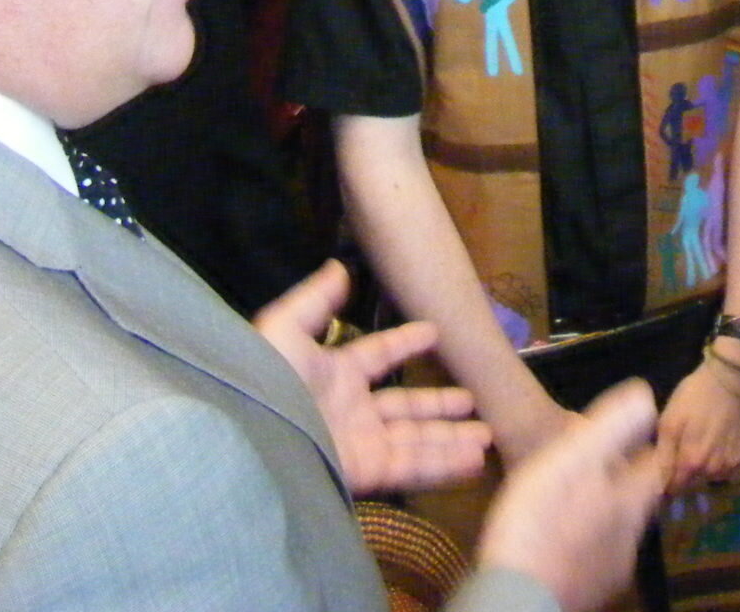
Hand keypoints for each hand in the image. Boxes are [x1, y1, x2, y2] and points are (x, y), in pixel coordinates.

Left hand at [252, 259, 492, 495]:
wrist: (252, 441)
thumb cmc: (268, 381)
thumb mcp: (285, 331)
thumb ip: (315, 300)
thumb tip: (339, 267)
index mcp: (334, 374)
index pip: (376, 356)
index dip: (404, 344)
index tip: (433, 332)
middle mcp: (351, 411)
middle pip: (405, 407)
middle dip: (438, 404)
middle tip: (472, 400)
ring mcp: (360, 444)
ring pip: (416, 440)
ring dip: (451, 438)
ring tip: (487, 435)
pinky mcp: (366, 473)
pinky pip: (414, 467)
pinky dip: (446, 464)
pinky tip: (474, 459)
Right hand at [481, 379, 665, 611]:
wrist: (516, 597)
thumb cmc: (541, 522)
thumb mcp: (573, 460)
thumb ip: (613, 428)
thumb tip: (646, 397)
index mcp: (631, 502)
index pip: (655, 466)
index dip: (642, 448)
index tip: (625, 437)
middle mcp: (631, 539)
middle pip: (636, 500)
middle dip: (619, 481)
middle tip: (590, 466)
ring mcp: (610, 571)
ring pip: (616, 530)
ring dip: (601, 511)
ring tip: (572, 500)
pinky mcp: (587, 593)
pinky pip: (593, 558)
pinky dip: (583, 542)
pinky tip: (559, 538)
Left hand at [654, 351, 739, 493]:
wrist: (732, 378)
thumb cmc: (695, 396)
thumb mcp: (669, 420)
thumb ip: (663, 455)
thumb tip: (659, 484)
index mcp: (692, 463)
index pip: (677, 488)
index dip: (670, 482)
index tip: (668, 471)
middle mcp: (715, 471)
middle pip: (696, 485)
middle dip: (689, 476)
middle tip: (687, 453)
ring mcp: (736, 464)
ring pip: (716, 479)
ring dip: (708, 471)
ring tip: (707, 447)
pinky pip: (735, 471)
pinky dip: (728, 465)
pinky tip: (725, 447)